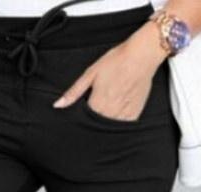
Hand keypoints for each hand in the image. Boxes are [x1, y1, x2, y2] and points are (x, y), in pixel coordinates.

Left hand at [53, 21, 167, 120]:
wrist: (143, 55)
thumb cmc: (117, 61)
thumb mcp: (90, 74)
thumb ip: (73, 92)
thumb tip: (57, 105)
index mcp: (96, 104)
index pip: (83, 121)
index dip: (80, 120)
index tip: (81, 115)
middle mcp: (109, 112)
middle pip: (95, 126)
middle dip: (91, 122)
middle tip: (97, 107)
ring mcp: (123, 114)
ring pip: (108, 128)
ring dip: (103, 124)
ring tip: (106, 110)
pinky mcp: (134, 114)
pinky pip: (122, 126)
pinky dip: (116, 124)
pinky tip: (115, 114)